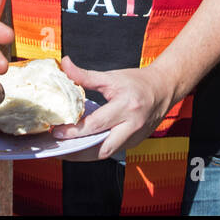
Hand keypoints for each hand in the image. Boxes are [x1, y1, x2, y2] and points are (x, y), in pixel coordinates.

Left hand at [52, 56, 176, 161]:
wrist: (164, 89)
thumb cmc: (137, 82)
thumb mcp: (111, 76)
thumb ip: (85, 75)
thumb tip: (64, 64)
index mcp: (126, 107)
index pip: (96, 124)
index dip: (74, 130)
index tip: (56, 131)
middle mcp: (132, 126)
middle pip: (101, 147)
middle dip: (77, 151)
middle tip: (57, 147)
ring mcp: (134, 137)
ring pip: (105, 153)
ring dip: (84, 155)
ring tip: (64, 150)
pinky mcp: (134, 143)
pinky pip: (111, 150)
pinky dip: (94, 150)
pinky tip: (80, 146)